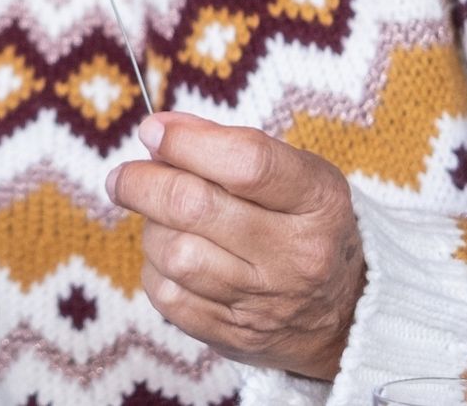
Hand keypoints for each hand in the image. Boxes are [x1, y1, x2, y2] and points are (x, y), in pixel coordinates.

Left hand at [109, 113, 364, 379]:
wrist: (344, 314)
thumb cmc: (305, 225)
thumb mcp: (295, 174)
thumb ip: (229, 145)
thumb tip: (160, 131)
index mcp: (319, 201)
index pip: (246, 163)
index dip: (187, 142)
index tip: (152, 131)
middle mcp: (297, 254)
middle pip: (194, 207)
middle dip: (142, 183)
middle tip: (122, 177)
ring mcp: (266, 302)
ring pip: (174, 254)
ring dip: (151, 229)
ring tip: (160, 220)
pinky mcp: (236, 336)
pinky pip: (168, 297)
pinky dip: (156, 270)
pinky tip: (171, 257)